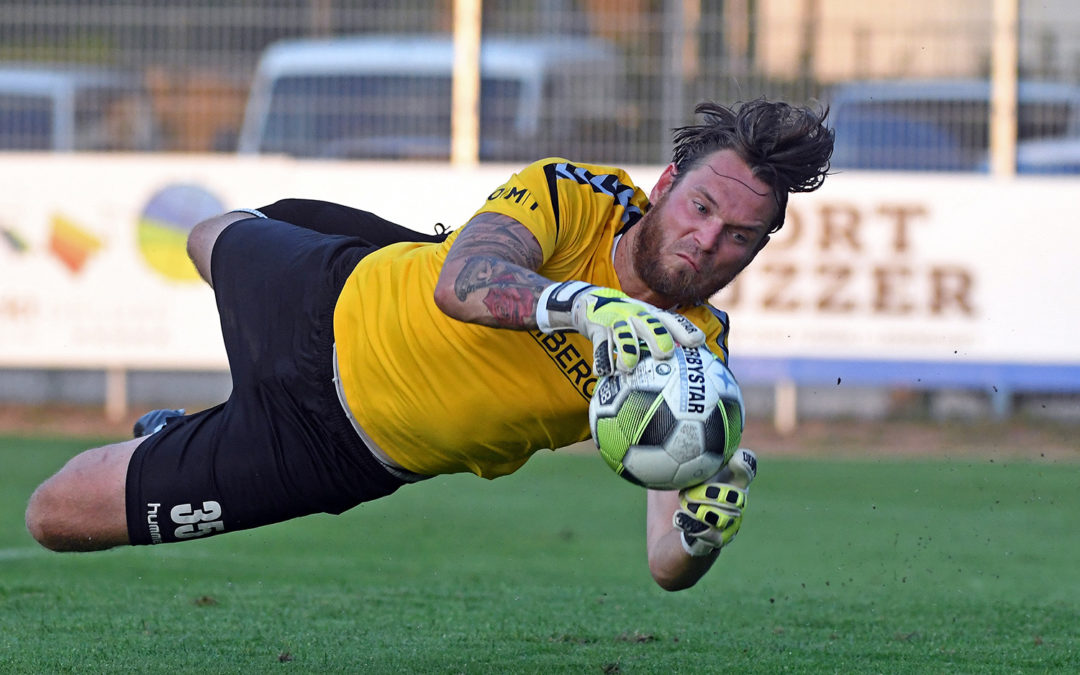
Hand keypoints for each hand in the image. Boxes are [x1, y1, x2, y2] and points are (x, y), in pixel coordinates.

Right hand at [536, 281, 704, 375]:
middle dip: (659, 338)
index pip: (671, 321)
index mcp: (652, 315)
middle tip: (664, 354)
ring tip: (627, 368)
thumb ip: (663, 336)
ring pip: (624, 336)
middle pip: (651, 325)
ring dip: (627, 352)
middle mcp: (637, 316)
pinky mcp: (597, 328)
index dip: (684, 330)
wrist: (590, 301)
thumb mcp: (645, 321)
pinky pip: (600, 345)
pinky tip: (602, 372)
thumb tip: (690, 362)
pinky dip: (601, 359)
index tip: (697, 342)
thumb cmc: (626, 319)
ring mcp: (616, 321)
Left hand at [673, 448, 757, 556]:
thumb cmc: (667, 506)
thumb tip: (648, 423)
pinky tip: (679, 518)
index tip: (736, 457)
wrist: (664, 546)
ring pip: (727, 512)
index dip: (745, 463)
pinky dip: (694, 524)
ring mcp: (726, 525)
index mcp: (723, 483)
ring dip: (704, 503)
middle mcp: (730, 504)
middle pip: (741, 493)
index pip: (743, 469)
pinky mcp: (714, 544)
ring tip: (685, 500)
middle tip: (706, 483)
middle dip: (727, 487)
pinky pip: (711, 534)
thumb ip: (663, 452)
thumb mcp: (664, 475)